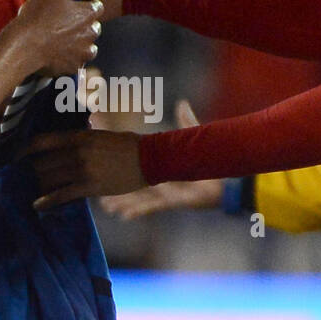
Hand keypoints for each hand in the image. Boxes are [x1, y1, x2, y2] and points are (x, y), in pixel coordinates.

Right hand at [12, 0, 102, 77]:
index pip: (98, 7)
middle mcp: (91, 33)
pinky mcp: (75, 67)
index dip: (88, 7)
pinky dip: (70, 60)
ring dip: (80, 46)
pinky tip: (57, 56)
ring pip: (89, 49)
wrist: (25, 46)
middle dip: (85, 28)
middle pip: (94, 29)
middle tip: (67, 27)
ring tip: (63, 44)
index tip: (80, 9)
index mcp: (88, 13)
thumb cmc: (37, 18)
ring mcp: (84, 52)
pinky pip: (76, 63)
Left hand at [24, 126, 145, 208]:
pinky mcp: (90, 187)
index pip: (41, 142)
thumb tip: (63, 141)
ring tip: (33, 190)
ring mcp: (82, 170)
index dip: (24, 149)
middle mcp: (76, 152)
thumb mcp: (100, 134)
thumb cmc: (126, 145)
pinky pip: (61, 195)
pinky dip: (46, 201)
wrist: (149, 158)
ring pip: (48, 179)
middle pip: (42, 163)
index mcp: (78, 136)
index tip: (14, 155)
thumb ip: (80, 138)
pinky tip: (38, 205)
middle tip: (24, 177)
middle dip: (31, 171)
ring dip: (39, 185)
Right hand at [99, 99, 220, 217]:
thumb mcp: (194, 142)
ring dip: (121, 202)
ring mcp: (163, 194)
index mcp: (160, 165)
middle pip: (131, 184)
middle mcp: (158, 180)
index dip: (120, 162)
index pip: (136, 162)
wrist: (224, 185)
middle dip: (113, 188)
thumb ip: (187, 123)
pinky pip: (151, 208)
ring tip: (105, 206)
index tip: (103, 161)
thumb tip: (181, 103)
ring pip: (136, 198)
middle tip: (96, 189)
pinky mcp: (171, 203)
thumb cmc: (207, 162)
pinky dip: (137, 212)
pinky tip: (124, 216)